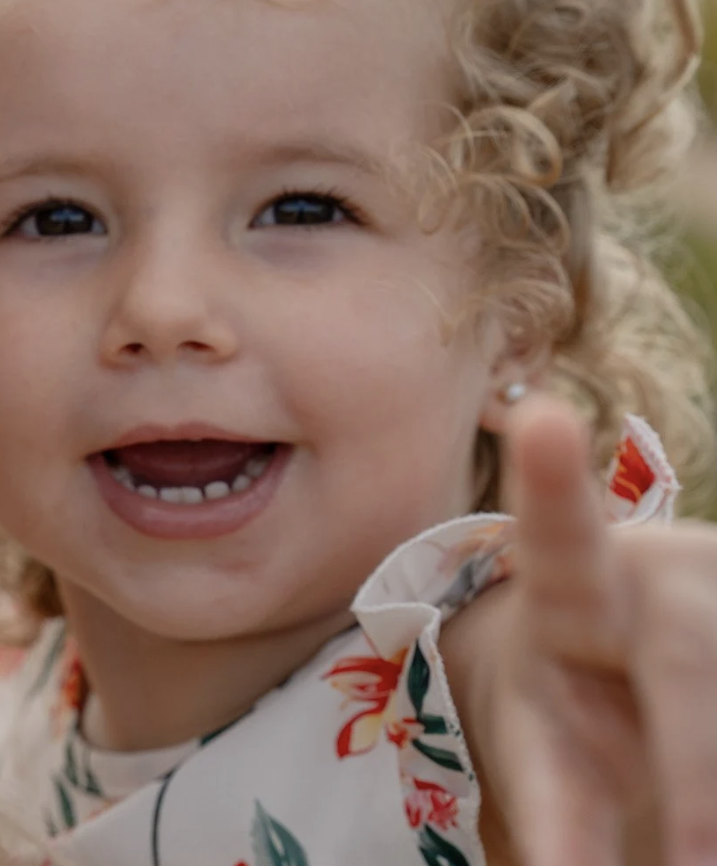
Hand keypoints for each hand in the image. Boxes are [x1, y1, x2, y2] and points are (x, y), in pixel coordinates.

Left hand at [445, 395, 716, 865]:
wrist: (618, 670)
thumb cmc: (568, 717)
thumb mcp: (547, 765)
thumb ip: (557, 829)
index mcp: (576, 587)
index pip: (561, 535)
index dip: (554, 481)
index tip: (540, 419)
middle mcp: (670, 569)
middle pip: (692, 662)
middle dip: (701, 777)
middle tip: (692, 864)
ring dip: (710, 779)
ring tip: (689, 837)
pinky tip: (701, 804)